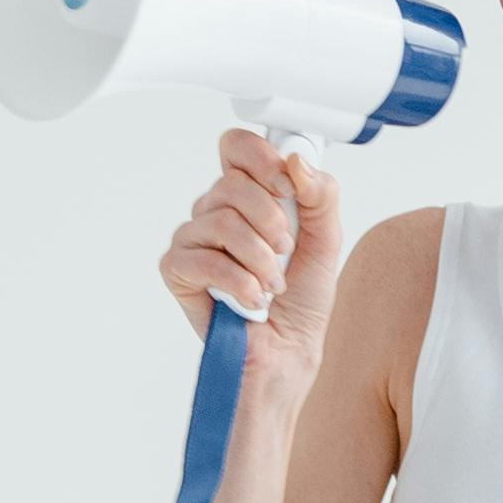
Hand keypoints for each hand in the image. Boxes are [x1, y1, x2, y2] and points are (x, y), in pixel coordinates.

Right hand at [159, 129, 343, 377]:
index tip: (287, 187)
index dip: (262, 159)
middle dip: (272, 222)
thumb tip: (296, 161)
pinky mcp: (176, 271)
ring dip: (259, 259)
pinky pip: (202, 258)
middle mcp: (216, 212)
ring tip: (272, 285)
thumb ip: (320, 195)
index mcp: (249, 197)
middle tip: (284, 253)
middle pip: (232, 183)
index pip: (237, 147)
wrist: (285, 355)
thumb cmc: (300, 304)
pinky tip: (251, 299)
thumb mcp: (326, 241)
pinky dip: (238, 281)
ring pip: (221, 220)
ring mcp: (193, 240)